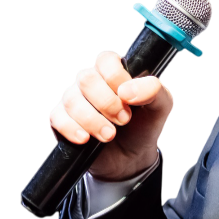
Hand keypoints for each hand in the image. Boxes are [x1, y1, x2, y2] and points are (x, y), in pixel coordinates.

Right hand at [48, 49, 173, 180]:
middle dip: (106, 102)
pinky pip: (57, 117)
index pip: (105, 60)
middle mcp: (91, 82)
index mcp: (114, 71)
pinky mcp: (62, 120)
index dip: (115, 77)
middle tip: (124, 120)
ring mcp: (74, 100)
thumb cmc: (144, 125)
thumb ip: (154, 90)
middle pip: (85, 78)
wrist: (131, 158)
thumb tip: (127, 91)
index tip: (129, 99)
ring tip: (110, 135)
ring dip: (92, 120)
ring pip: (71, 99)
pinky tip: (85, 139)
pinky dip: (72, 128)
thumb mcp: (161, 106)